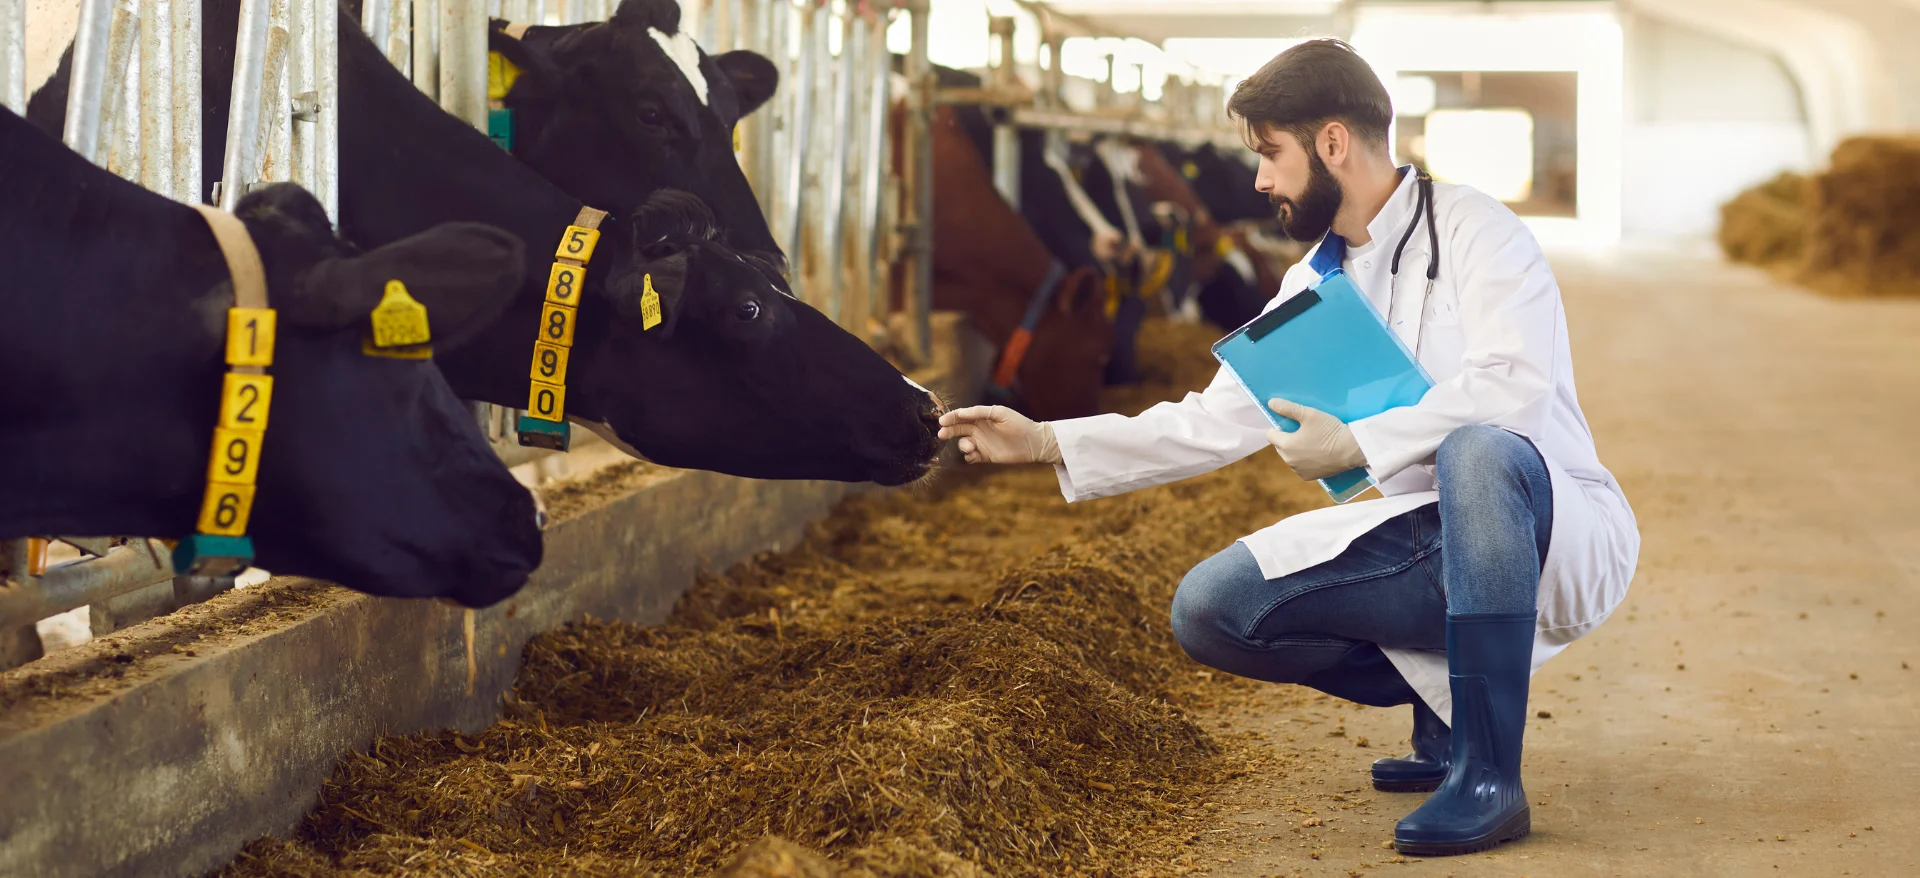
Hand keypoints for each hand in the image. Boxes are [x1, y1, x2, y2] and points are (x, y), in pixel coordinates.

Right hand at [936, 405, 1059, 464]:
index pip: (961, 416)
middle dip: (948, 431)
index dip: (950, 418)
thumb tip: (961, 412)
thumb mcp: (999, 413)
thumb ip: (980, 412)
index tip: (942, 421)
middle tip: (941, 434)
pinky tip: (973, 455)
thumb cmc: (1018, 424)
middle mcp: (979, 429)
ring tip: (970, 447)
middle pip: (958, 429)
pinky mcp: (985, 456)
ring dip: (962, 445)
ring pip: (963, 444)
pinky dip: (968, 456)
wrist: (1033, 442)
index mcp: (981, 417)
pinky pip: (970, 457)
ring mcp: (981, 443)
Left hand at [1265, 398, 1366, 479]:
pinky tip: (1317, 454)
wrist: (1351, 450)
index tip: (1291, 425)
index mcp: (1285, 445)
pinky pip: (1301, 467)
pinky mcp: (1310, 477)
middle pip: (1280, 447)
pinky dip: (1305, 461)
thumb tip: (1271, 403)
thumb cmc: (1329, 430)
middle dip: (1287, 439)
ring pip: (1290, 458)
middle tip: (1304, 432)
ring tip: (1311, 443)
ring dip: (1296, 451)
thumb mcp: (1309, 414)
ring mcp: (1299, 471)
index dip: (1279, 428)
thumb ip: (1288, 408)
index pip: (1271, 435)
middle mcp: (1289, 461)